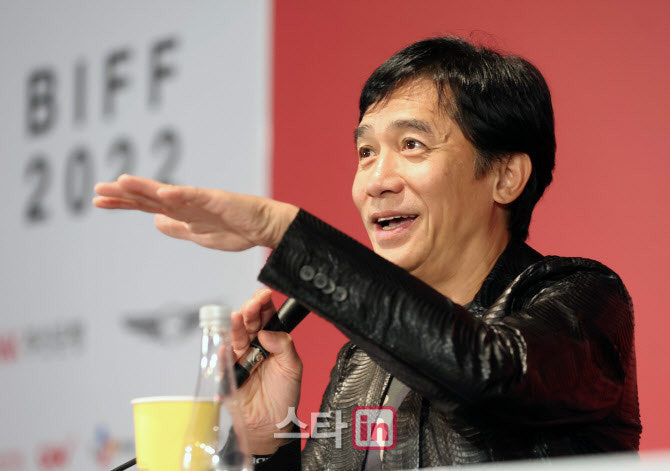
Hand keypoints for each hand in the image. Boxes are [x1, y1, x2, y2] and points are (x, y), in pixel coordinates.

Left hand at [93, 174, 297, 249]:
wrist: (265, 227)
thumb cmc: (237, 230)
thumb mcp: (199, 236)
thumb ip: (177, 228)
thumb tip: (155, 221)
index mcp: (182, 212)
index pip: (146, 205)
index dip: (123, 202)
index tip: (99, 200)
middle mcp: (186, 203)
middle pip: (150, 197)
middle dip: (123, 194)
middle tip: (98, 189)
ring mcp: (200, 200)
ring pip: (167, 193)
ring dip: (144, 188)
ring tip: (121, 183)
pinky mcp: (216, 199)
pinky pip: (195, 197)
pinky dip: (179, 194)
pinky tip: (162, 193)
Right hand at [231, 289, 302, 453]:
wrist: (272, 424)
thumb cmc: (284, 395)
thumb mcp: (293, 367)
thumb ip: (284, 346)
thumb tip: (267, 333)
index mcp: (272, 340)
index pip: (266, 315)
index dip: (264, 304)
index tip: (264, 295)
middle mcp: (255, 345)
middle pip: (249, 322)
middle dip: (250, 310)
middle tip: (253, 305)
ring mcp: (241, 357)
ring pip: (235, 336)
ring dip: (236, 326)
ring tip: (238, 318)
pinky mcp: (229, 372)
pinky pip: (223, 359)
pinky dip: (224, 351)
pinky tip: (226, 345)